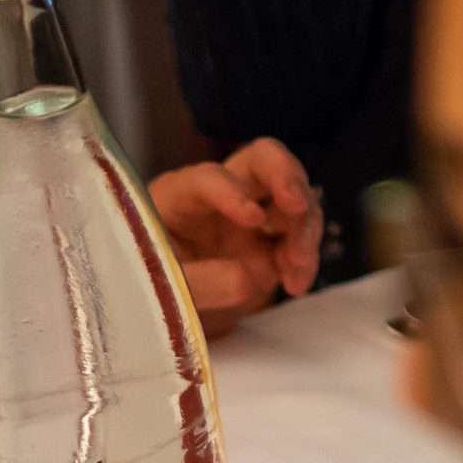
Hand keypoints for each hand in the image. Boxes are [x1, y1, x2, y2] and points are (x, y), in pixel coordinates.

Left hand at [150, 139, 325, 336]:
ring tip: (298, 264)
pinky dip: (305, 259)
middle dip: (286, 176)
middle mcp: (222, 192)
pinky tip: (296, 284)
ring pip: (293, 197)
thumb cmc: (156, 283)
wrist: (172, 303)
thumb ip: (198, 282)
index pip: (209, 178)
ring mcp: (253, 212)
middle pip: (263, 159)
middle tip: (298, 206)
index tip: (254, 219)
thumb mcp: (163, 286)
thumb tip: (246, 280)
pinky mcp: (273, 240)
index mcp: (181, 194)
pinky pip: (301, 236)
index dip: (232, 193)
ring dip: (304, 227)